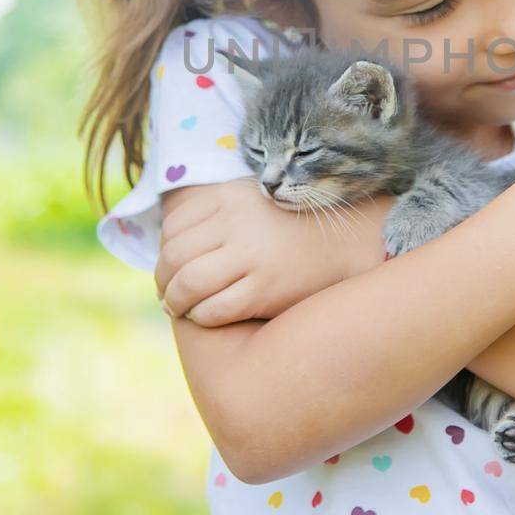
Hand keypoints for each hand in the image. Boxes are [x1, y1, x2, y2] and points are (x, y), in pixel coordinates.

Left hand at [155, 178, 394, 325]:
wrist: (351, 240)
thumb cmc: (297, 224)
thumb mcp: (255, 200)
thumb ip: (217, 212)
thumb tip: (169, 240)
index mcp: (230, 197)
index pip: (174, 226)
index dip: (163, 251)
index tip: (168, 266)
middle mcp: (236, 223)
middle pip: (174, 256)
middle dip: (163, 280)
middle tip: (166, 293)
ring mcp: (251, 255)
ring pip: (188, 285)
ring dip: (175, 301)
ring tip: (177, 307)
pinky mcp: (265, 288)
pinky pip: (213, 310)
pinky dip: (200, 317)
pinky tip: (203, 316)